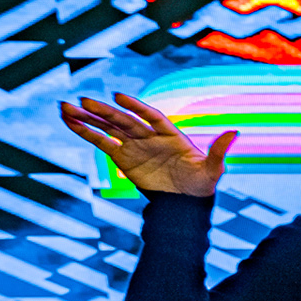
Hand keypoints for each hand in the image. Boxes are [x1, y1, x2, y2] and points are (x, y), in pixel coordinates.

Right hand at [59, 93, 236, 195]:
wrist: (186, 203)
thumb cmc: (202, 184)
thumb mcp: (212, 170)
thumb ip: (219, 151)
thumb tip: (235, 132)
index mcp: (170, 134)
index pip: (151, 116)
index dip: (136, 107)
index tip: (119, 97)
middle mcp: (150, 136)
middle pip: (124, 120)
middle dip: (104, 111)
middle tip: (83, 100)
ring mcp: (134, 145)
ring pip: (108, 127)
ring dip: (88, 118)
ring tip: (65, 107)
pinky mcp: (123, 157)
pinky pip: (102, 142)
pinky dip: (87, 132)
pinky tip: (70, 122)